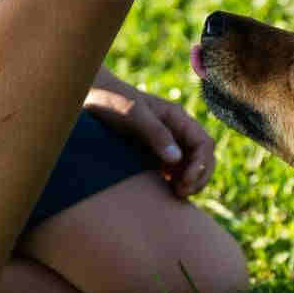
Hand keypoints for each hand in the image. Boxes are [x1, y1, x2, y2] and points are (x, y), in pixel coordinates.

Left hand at [83, 68, 214, 197]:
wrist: (89, 97)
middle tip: (181, 193)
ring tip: (176, 195)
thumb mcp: (134, 115)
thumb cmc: (112, 101)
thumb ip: (156, 134)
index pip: (204, 143)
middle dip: (199, 176)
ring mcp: (166, 142)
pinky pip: (174, 170)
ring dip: (189, 181)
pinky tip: (165, 191)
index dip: (201, 165)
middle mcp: (176, 130)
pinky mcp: (154, 152)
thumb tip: (177, 158)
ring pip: (190, 165)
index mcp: (177, 118)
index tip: (185, 182)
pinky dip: (175, 181)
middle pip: (203, 156)